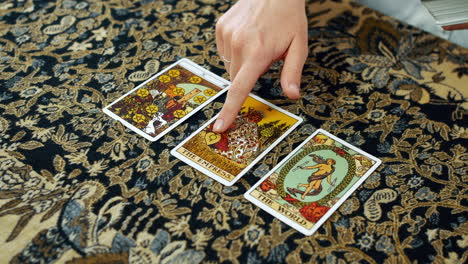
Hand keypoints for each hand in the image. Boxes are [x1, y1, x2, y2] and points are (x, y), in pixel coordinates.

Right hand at [213, 0, 307, 131]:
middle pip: (236, 78)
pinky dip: (234, 51)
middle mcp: (238, 43)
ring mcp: (227, 34)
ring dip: (241, 63)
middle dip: (248, 76)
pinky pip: (223, 52)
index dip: (230, 110)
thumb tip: (292, 96)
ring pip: (229, 66)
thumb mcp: (299, 45)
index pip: (240, 88)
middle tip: (264, 57)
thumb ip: (292, 73)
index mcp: (258, 52)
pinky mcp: (220, 27)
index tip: (220, 126)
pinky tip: (246, 37)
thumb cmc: (289, 17)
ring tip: (256, 43)